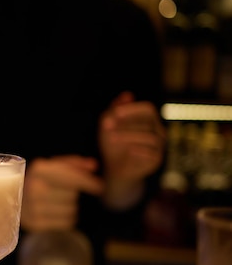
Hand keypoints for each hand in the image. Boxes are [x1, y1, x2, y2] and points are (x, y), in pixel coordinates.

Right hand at [21, 155, 103, 231]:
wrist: (11, 198)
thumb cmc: (41, 181)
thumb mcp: (54, 166)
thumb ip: (75, 164)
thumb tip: (93, 165)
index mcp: (38, 169)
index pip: (70, 177)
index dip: (88, 182)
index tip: (100, 187)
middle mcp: (33, 186)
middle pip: (72, 195)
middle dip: (73, 194)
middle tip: (62, 193)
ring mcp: (31, 206)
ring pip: (71, 210)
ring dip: (70, 207)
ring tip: (57, 203)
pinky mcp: (34, 223)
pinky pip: (65, 223)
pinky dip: (66, 219)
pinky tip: (55, 213)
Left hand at [98, 91, 165, 208]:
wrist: (114, 170)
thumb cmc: (112, 145)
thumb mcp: (108, 126)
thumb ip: (115, 110)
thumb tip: (127, 94)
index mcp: (148, 120)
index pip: (148, 108)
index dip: (132, 109)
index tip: (114, 112)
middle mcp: (157, 131)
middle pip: (148, 121)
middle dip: (125, 123)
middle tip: (105, 126)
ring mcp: (159, 146)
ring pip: (149, 136)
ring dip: (128, 135)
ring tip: (110, 138)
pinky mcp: (156, 160)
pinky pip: (153, 152)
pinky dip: (140, 149)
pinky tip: (128, 150)